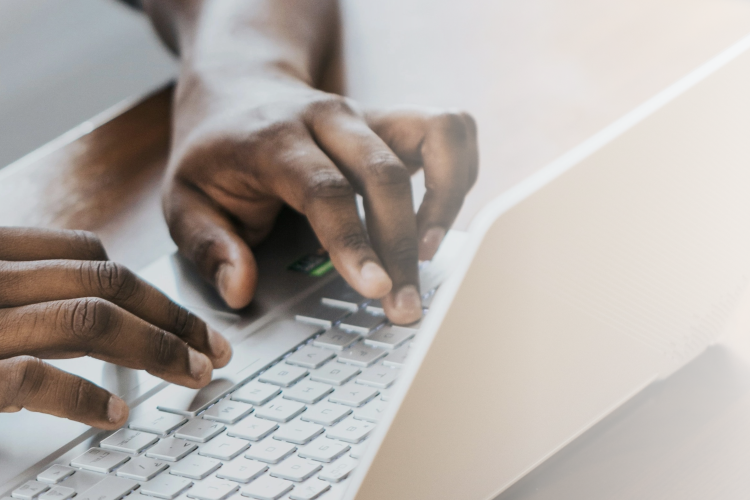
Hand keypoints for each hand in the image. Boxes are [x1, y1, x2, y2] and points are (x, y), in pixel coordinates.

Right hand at [0, 228, 231, 428]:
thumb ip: (38, 296)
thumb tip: (114, 316)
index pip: (90, 255)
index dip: (149, 288)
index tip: (187, 319)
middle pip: (107, 284)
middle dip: (172, 317)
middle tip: (211, 349)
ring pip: (89, 320)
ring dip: (154, 348)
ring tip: (190, 374)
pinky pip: (34, 378)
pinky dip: (83, 397)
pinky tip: (115, 414)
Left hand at [163, 71, 477, 323]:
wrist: (240, 90)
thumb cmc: (216, 152)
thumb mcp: (183, 199)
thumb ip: (207, 246)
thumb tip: (240, 288)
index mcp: (274, 138)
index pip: (325, 189)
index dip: (354, 240)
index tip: (375, 288)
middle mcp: (329, 117)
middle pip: (386, 173)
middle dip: (403, 246)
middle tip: (405, 305)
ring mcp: (367, 113)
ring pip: (436, 135)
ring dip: (446, 197)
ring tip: (429, 251)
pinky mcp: (393, 119)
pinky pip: (450, 131)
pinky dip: (457, 173)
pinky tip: (436, 217)